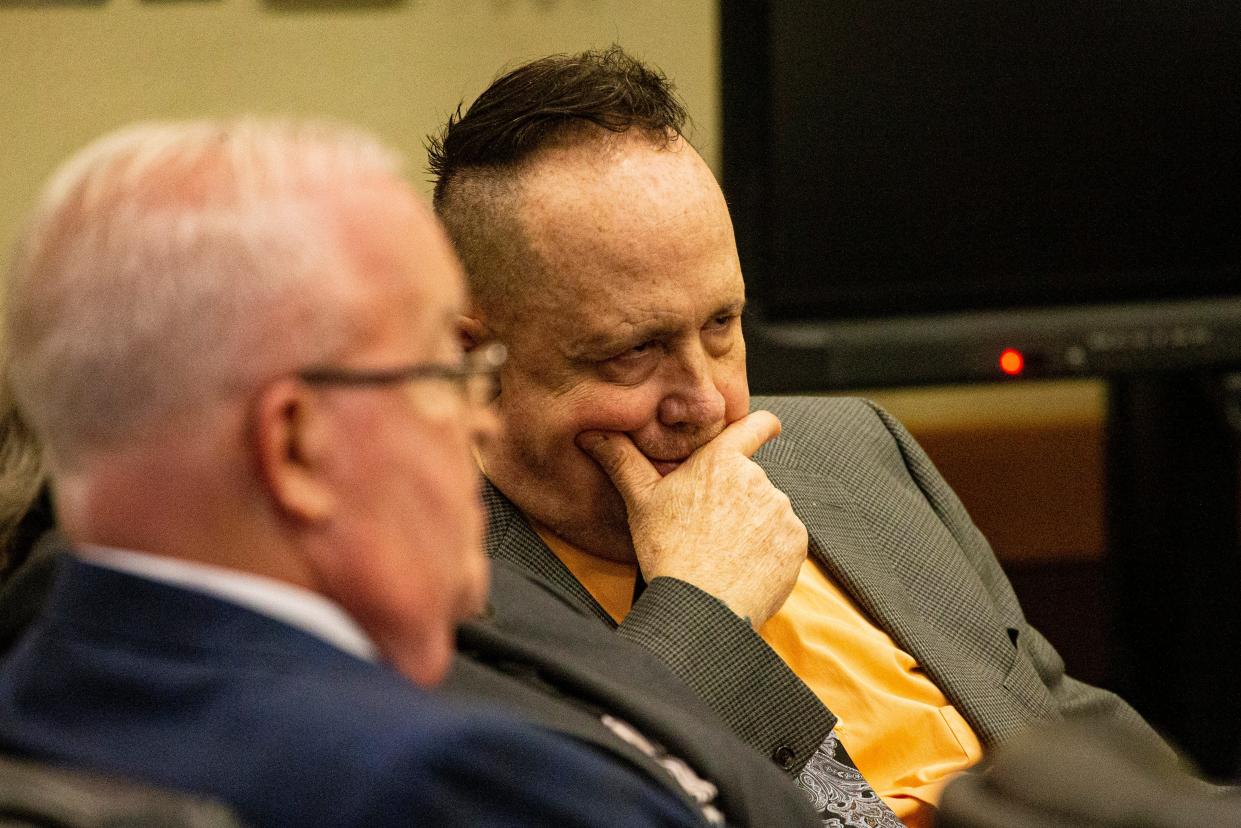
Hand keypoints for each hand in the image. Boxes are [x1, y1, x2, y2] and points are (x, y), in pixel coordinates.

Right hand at [577, 411, 807, 627]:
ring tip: (724, 552)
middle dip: (736, 498)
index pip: (753, 426)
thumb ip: (621, 459)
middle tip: (709, 527)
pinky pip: (784, 539)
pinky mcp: (795, 542)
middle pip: (751, 481)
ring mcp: (780, 511)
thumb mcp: (640, 501)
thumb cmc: (667, 552)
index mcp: (721, 461)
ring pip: (767, 511)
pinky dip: (769, 550)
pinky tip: (743, 566)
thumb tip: (592, 431)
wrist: (700, 607)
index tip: (766, 428)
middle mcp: (757, 479)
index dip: (762, 425)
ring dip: (753, 525)